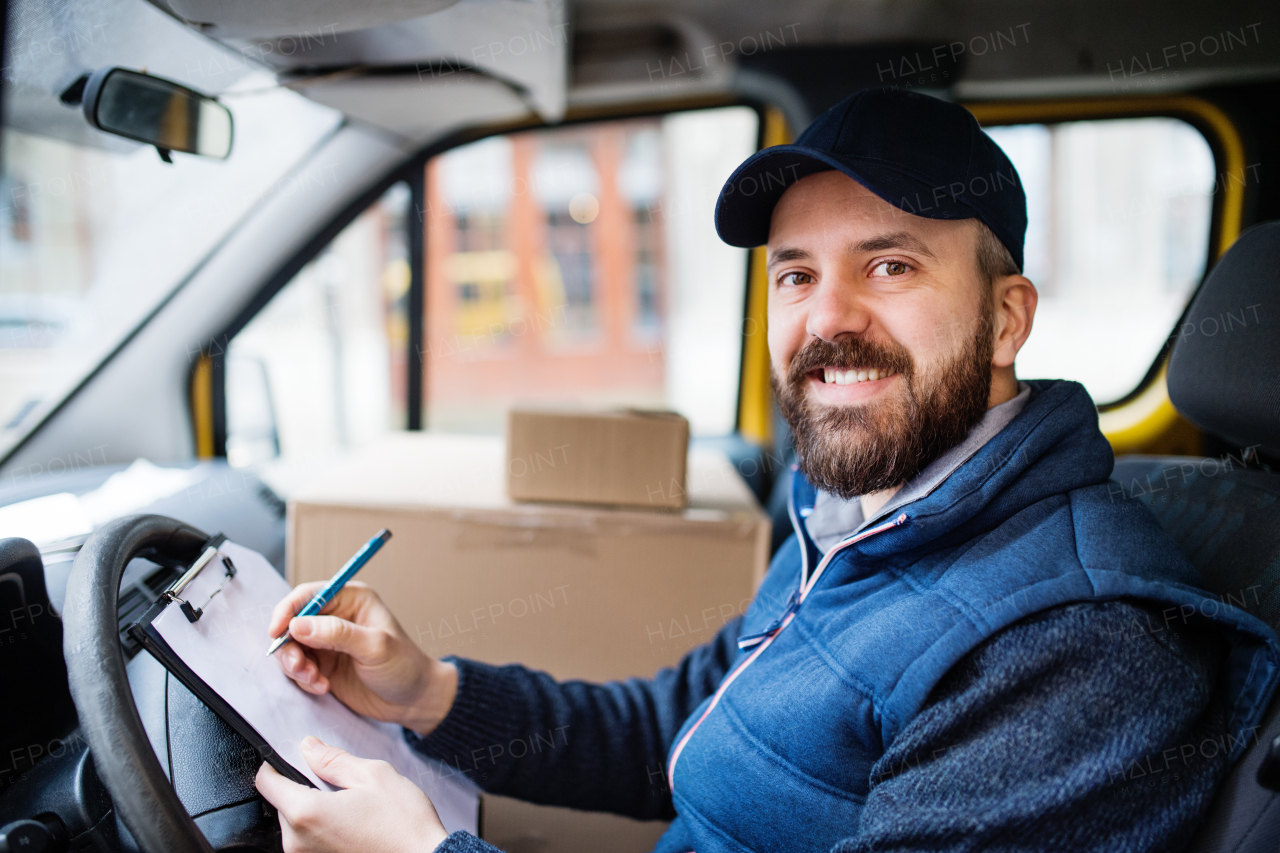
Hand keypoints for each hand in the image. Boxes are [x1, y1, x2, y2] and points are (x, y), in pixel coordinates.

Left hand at [256, 736, 448, 852]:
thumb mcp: (373, 775)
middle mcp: (298, 841)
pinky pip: (310, 839)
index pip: (266, 782)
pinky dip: (324, 828)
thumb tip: (308, 748)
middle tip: (341, 784)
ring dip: (315, 808)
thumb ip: (333, 760)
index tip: (292, 757)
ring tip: (352, 807)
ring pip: (297, 821)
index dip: (276, 764)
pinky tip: (353, 824)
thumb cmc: (404, 825)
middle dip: (304, 787)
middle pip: (283, 802)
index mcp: (307, 812)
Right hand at [268, 581, 455, 733]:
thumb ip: (336, 634)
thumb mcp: (374, 646)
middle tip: (298, 667)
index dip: (287, 610)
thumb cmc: (404, 666)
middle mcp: (336, 618)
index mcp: (351, 599)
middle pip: (292, 623)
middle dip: (289, 646)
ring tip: (315, 680)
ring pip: (292, 648)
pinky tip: (323, 687)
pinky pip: (298, 669)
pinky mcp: (323, 665)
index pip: (307, 596)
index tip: (276, 631)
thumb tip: (297, 625)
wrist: (413, 701)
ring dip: (296, 666)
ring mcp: (327, 643)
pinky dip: (304, 680)